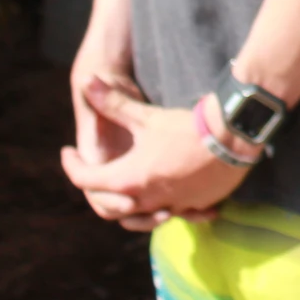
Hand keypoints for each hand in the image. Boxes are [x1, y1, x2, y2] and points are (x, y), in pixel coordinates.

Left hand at [60, 78, 249, 231]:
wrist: (232, 138)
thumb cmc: (187, 126)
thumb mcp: (146, 116)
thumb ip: (113, 103)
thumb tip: (87, 81)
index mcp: (128, 179)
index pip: (85, 180)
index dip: (70, 165)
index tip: (67, 153)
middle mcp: (145, 200)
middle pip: (108, 205)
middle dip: (97, 189)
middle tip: (95, 172)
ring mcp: (171, 206)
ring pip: (139, 218)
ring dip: (128, 207)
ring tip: (126, 191)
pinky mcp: (193, 206)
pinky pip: (171, 214)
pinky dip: (164, 209)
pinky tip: (169, 199)